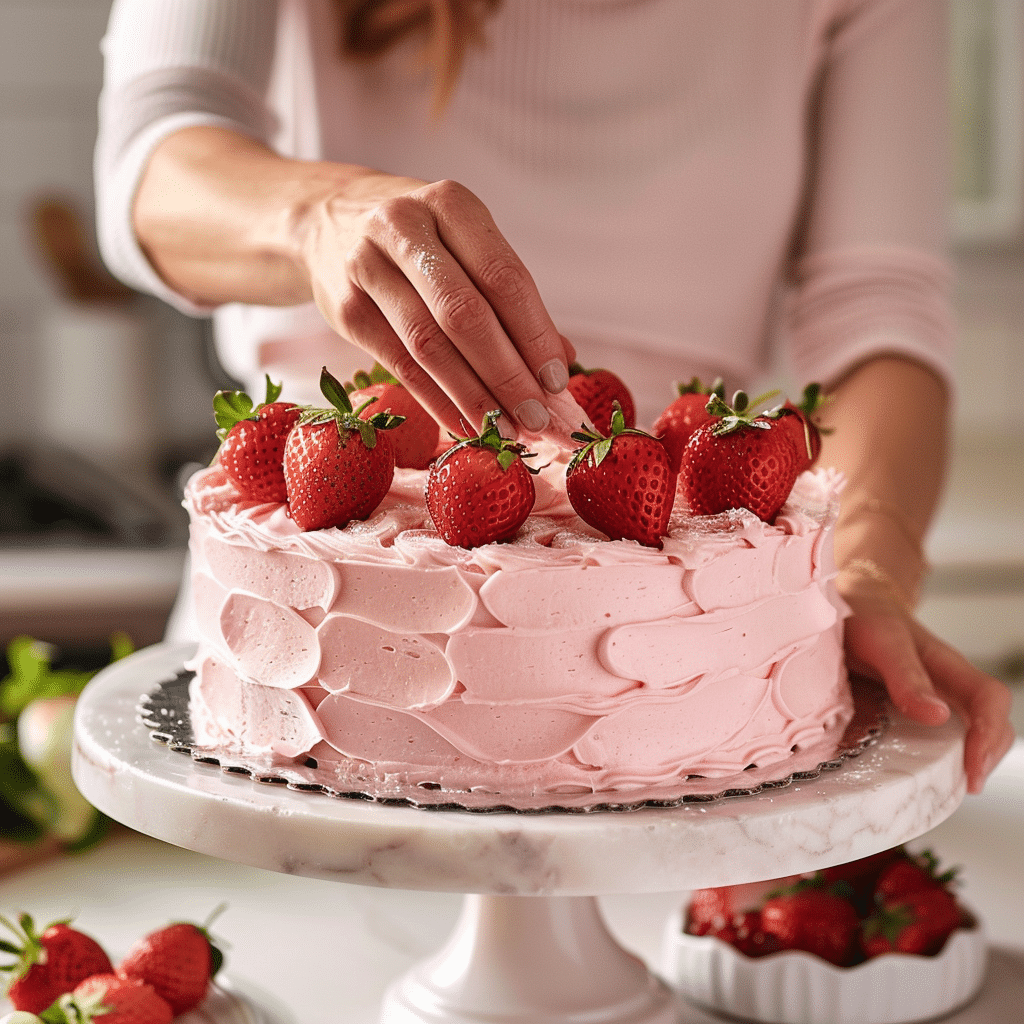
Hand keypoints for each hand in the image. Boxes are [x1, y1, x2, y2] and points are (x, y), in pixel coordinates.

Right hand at [299, 172, 573, 440]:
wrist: (328, 221)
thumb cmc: (419, 240)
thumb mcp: (466, 244)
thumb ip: (511, 298)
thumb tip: (561, 362)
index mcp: (450, 203)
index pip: (503, 277)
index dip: (534, 334)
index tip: (557, 380)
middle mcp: (403, 226)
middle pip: (464, 314)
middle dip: (506, 373)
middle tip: (536, 415)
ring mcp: (366, 266)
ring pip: (429, 345)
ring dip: (474, 396)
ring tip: (505, 429)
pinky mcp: (345, 308)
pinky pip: (400, 365)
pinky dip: (438, 402)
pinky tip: (466, 425)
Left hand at [841, 575, 1014, 794]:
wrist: (849, 604)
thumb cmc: (866, 619)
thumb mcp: (881, 643)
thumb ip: (905, 676)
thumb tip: (938, 715)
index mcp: (946, 664)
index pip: (989, 699)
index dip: (990, 735)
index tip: (973, 766)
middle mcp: (947, 683)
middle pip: (991, 721)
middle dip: (987, 755)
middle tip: (967, 785)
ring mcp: (934, 695)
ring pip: (969, 729)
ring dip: (966, 759)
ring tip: (949, 787)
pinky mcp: (913, 706)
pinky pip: (939, 732)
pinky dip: (937, 754)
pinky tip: (922, 771)